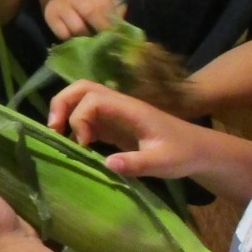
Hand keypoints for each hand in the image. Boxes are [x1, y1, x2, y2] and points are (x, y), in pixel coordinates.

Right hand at [43, 0, 119, 38]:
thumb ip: (111, 7)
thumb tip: (123, 26)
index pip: (103, 5)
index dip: (111, 22)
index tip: (117, 36)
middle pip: (90, 13)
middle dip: (101, 30)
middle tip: (107, 44)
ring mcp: (60, 6)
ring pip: (76, 29)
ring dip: (87, 39)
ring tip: (94, 46)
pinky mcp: (50, 18)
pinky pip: (64, 35)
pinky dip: (73, 40)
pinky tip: (78, 42)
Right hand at [46, 80, 211, 180]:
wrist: (198, 151)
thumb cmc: (183, 153)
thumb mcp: (163, 162)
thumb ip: (136, 163)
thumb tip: (107, 163)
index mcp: (129, 108)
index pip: (93, 98)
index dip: (80, 117)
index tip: (84, 143)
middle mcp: (119, 105)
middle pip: (82, 88)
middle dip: (62, 103)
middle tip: (53, 129)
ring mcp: (115, 115)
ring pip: (81, 100)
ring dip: (65, 112)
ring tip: (58, 136)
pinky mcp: (114, 127)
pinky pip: (87, 118)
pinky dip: (74, 127)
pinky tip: (73, 146)